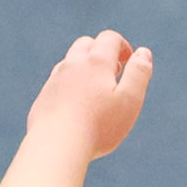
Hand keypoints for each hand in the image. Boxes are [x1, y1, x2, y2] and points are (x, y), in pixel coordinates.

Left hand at [27, 31, 152, 161]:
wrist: (56, 147)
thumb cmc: (98, 126)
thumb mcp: (130, 100)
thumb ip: (139, 73)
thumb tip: (143, 52)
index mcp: (96, 62)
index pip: (109, 38)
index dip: (122, 46)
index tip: (128, 61)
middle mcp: (72, 66)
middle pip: (86, 44)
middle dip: (102, 52)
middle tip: (113, 74)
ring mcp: (54, 81)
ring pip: (69, 63)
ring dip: (84, 68)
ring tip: (95, 90)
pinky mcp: (43, 99)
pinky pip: (56, 83)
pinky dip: (69, 85)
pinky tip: (76, 106)